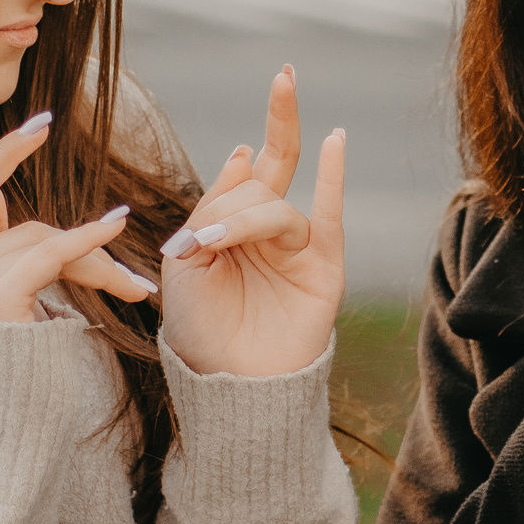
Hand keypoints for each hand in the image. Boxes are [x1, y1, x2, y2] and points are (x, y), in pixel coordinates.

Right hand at [0, 110, 157, 323]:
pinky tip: (115, 225)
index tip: (40, 124)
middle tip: (128, 265)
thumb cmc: (12, 379)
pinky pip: (50, 255)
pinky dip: (87, 240)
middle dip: (80, 243)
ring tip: (134, 290)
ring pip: (44, 242)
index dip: (3, 155)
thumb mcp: (0, 306)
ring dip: (96, 263)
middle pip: (25, 226)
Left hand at [157, 66, 345, 377]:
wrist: (229, 385)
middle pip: (256, 185)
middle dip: (226, 210)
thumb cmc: (200, 331)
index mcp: (232, 225)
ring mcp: (298, 245)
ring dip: (243, 222)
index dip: (219, 196)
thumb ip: (214, 205)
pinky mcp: (324, 265)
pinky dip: (336, 174)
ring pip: (276, 209)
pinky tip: (336, 138)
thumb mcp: (187, 261)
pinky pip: (332, 211)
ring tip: (216, 248)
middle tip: (204, 244)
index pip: (237, 180)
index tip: (196, 241)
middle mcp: (267, 229)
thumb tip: (248, 151)